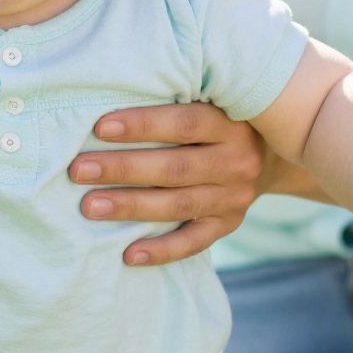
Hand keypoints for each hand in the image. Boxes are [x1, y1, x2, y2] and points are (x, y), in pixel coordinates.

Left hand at [68, 102, 265, 265]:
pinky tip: (128, 255)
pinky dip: (162, 251)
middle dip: (123, 169)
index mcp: (231, 124)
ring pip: (178, 205)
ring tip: (90, 207)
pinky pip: (193, 243)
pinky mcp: (228, 225)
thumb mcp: (212, 102)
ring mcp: (234, 197)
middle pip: (175, 168)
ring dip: (131, 207)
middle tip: (80, 170)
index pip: (184, 123)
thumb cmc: (218, 121)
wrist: (272, 155)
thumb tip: (108, 97)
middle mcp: (238, 161)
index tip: (100, 127)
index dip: (142, 126)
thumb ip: (175, 100)